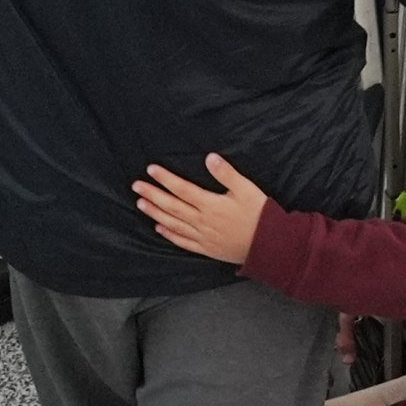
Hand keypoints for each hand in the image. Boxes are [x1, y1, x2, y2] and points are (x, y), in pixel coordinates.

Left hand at [134, 154, 270, 264]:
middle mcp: (202, 221)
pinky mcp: (206, 248)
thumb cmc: (259, 215)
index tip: (151, 170)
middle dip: (153, 195)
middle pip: (172, 206)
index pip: (182, 189)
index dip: (165, 179)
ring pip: (173, 223)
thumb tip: (210, 157)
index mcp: (210, 205)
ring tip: (141, 204)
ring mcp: (202, 237)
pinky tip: (159, 228)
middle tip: (136, 186)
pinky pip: (183, 242)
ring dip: (155, 213)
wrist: (269, 246)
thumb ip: (227, 173)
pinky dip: (169, 234)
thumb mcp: (246, 189)